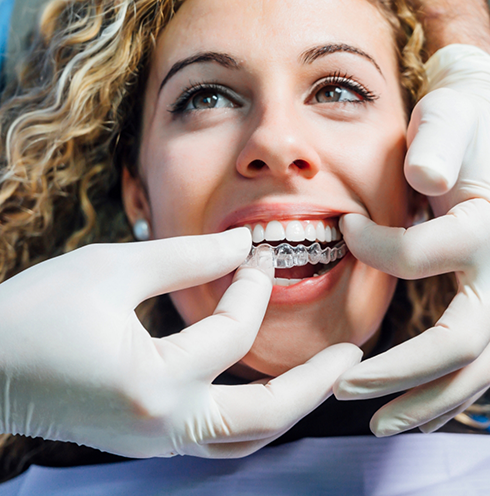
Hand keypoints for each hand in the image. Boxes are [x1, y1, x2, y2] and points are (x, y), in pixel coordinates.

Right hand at [0, 228, 360, 456]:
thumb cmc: (35, 312)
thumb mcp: (112, 268)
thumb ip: (186, 257)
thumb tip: (242, 248)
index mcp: (153, 382)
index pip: (232, 331)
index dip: (252, 285)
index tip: (258, 252)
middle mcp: (163, 426)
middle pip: (265, 417)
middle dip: (315, 384)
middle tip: (352, 356)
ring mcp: (157, 442)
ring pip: (246, 439)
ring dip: (289, 406)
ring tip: (321, 376)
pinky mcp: (149, 440)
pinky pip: (219, 437)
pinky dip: (252, 412)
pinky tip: (265, 385)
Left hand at [333, 44, 489, 435]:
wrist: (488, 125)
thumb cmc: (465, 122)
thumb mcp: (452, 117)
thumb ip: (441, 142)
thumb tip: (425, 180)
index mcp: (489, 226)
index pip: (420, 257)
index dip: (374, 248)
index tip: (342, 229)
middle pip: (462, 343)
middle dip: (400, 373)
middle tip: (344, 387)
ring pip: (478, 370)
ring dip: (425, 401)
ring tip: (380, 423)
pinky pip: (479, 363)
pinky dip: (446, 391)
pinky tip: (415, 409)